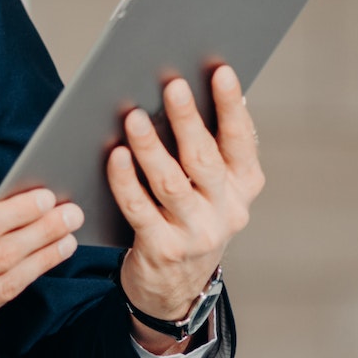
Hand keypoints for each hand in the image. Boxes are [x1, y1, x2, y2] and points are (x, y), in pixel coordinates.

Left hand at [108, 65, 263, 353]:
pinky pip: (139, 209)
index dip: (231, 106)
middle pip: (205, 159)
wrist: (175, 287)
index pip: (240, 140)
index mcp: (243, 186)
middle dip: (188, 120)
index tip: (221, 70)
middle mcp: (227, 210)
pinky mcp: (163, 249)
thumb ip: (205, 147)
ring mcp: (197, 233)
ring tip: (133, 116)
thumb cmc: (187, 216)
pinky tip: (114, 155)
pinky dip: (125, 180)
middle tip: (171, 84)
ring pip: (171, 183)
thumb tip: (188, 90)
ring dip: (150, 147)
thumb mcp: (210, 188)